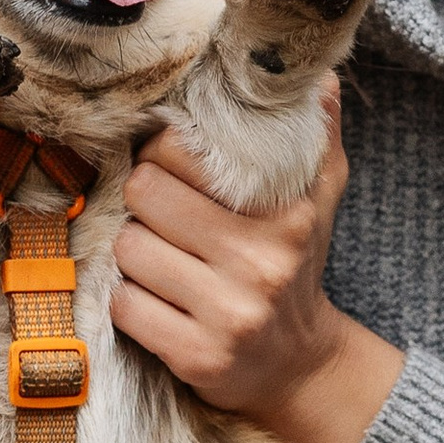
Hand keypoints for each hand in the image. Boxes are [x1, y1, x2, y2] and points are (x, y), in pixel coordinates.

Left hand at [109, 80, 403, 442]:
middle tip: (160, 218)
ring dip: (133, 254)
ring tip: (161, 260)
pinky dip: (130, 302)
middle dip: (143, 204)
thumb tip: (315, 76)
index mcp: (286, 213)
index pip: (183, 151)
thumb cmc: (296, 265)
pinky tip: (157, 302)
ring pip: (129, 250)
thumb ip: (316, 133)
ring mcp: (230, 313)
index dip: (163, 154)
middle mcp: (262, 262)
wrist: (301, 366)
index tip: (170, 168)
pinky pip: (125, 306)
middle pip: (145, 194)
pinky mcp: (198, 356)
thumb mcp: (319, 198)